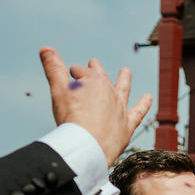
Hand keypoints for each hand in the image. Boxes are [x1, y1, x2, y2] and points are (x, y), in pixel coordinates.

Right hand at [40, 48, 151, 164]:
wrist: (88, 146)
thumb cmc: (71, 119)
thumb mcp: (58, 91)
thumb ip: (53, 69)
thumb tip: (46, 48)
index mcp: (94, 81)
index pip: (81, 71)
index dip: (73, 73)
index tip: (68, 76)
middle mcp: (110, 92)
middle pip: (102, 76)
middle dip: (96, 69)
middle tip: (93, 62)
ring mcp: (121, 108)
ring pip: (124, 89)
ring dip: (124, 79)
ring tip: (126, 71)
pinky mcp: (128, 124)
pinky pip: (139, 112)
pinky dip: (144, 103)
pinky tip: (148, 97)